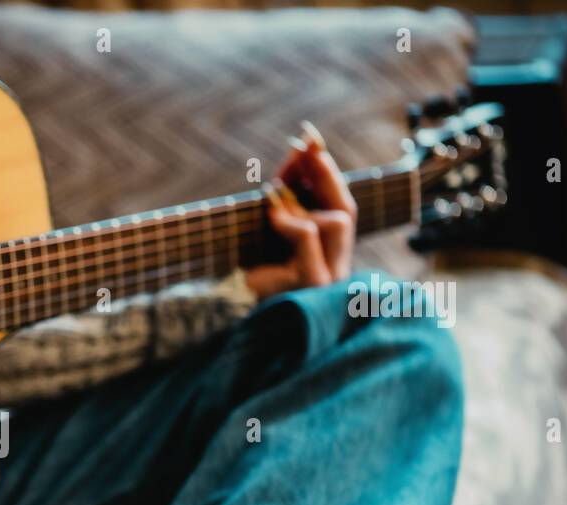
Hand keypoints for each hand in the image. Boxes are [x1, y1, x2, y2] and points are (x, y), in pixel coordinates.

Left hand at [244, 123, 356, 299]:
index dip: (328, 172)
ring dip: (302, 202)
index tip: (311, 138)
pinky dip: (289, 218)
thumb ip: (286, 190)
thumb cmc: (242, 268)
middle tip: (304, 144)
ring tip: (272, 197)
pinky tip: (270, 214)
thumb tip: (301, 148)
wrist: (218, 305)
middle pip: (348, 210)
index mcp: (327, 256)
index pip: (341, 207)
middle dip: (326, 173)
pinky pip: (309, 235)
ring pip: (336, 221)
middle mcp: (335, 268)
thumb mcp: (269, 221)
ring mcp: (327, 278)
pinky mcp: (310, 282)